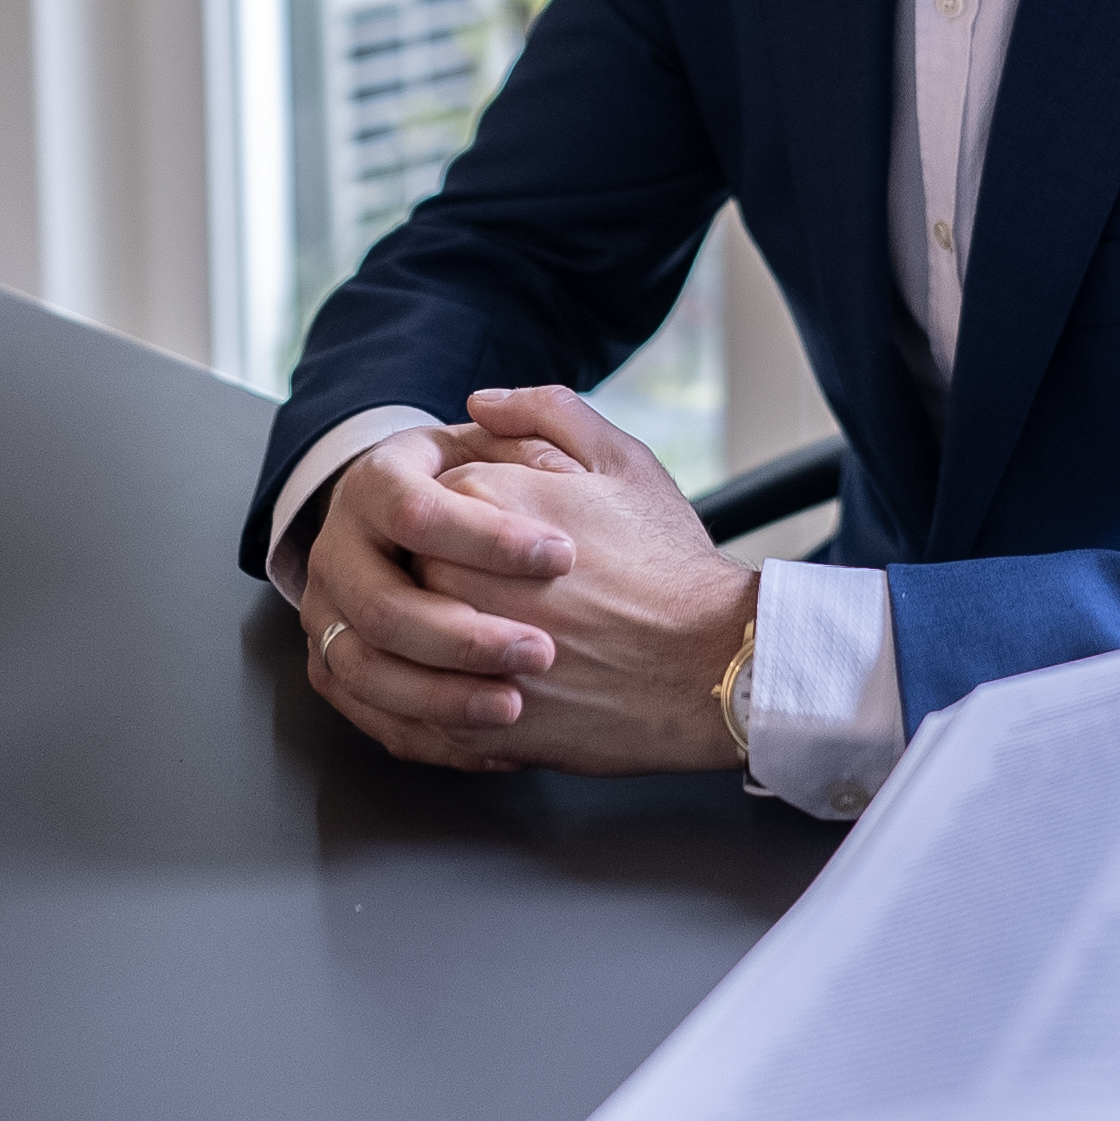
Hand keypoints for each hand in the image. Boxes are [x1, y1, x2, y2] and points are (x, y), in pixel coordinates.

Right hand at [301, 421, 580, 774]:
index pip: (417, 512)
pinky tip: (498, 743)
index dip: (488, 538)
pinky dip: (434, 738)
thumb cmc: (493, 484)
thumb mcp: (515, 440)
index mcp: (375, 482)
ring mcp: (327, 614)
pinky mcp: (336, 670)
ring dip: (443, 697)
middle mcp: (335, 549)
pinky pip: (373, 717)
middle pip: (381, 606)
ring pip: (367, 671)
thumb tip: (488, 405)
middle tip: (542, 651)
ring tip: (516, 707)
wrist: (435, 532)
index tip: (562, 556)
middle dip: (464, 637)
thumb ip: (533, 415)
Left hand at [424, 387, 757, 774]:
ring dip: (442, 647)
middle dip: (453, 585)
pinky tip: (501, 691)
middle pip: (410, 571)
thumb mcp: (621, 461)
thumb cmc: (667, 564)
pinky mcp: (472, 717)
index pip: (426, 505)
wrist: (710, 665)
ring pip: (411, 644)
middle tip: (510, 597)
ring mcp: (459, 651)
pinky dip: (452, 702)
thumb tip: (480, 403)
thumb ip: (546, 411)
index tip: (510, 547)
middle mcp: (455, 574)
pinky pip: (426, 708)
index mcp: (480, 500)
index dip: (470, 527)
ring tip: (510, 647)